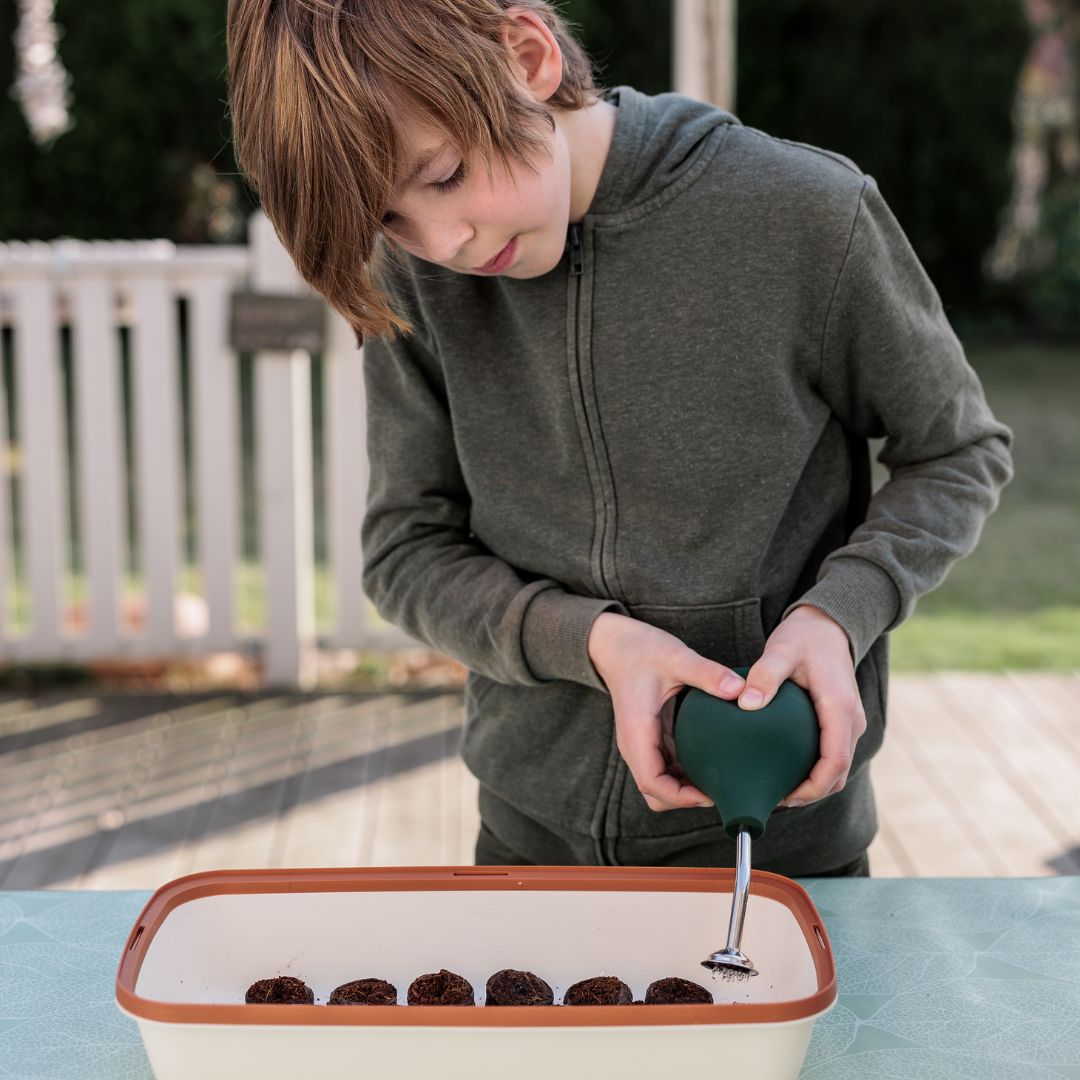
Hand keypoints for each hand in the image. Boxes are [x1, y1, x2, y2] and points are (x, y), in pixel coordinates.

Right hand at [587, 612, 746, 811]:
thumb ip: (707, 673)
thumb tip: (739, 691)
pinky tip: (712, 761)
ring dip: (687, 788)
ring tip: (722, 778)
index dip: (680, 797)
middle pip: (656, 793)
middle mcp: (635, 744)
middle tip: (721, 788)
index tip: (711, 794)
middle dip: (686, 799)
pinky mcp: (650, 739)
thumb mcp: (675, 657)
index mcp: (637, 731)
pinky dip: (686, 774)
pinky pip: (667, 768)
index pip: (652, 782)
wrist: (615, 643)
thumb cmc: (640, 650)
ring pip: (662, 784)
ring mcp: (641, 744)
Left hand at [738, 605, 865, 806]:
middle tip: (771, 798)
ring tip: (774, 788)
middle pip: (838, 773)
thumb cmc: (803, 637)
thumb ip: (764, 674)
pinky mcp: (840, 723)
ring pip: (836, 768)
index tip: (784, 797)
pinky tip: (781, 768)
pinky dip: (812, 770)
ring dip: (811, 785)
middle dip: (809, 793)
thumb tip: (746, 703)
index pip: (835, 762)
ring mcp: (848, 723)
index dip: (812, 787)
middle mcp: (851, 721)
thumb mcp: (781, 650)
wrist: (827, 626)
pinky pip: (830, 755)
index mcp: (840, 708)